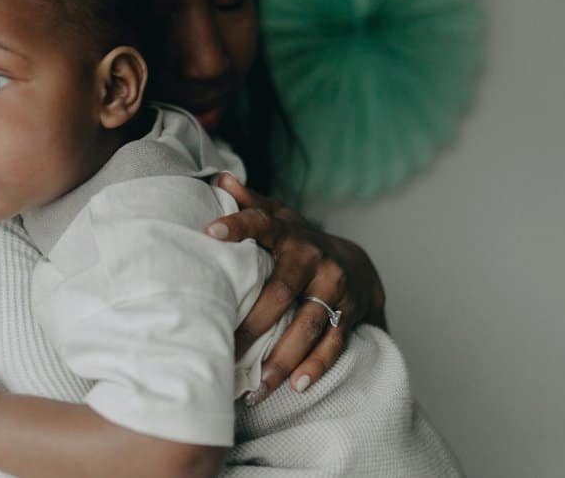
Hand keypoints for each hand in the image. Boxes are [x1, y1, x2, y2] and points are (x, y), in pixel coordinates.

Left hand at [206, 173, 386, 402]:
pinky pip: (334, 343)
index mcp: (288, 232)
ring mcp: (335, 286)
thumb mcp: (277, 218)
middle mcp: (313, 257)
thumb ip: (249, 204)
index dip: (237, 225)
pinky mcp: (351, 313)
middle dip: (253, 324)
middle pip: (281, 292)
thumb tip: (220, 178)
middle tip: (225, 349)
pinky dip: (315, 366)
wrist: (355, 261)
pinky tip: (295, 386)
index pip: (260, 223)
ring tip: (256, 385)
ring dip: (282, 358)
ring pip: (307, 324)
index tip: (209, 230)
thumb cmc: (297, 242)